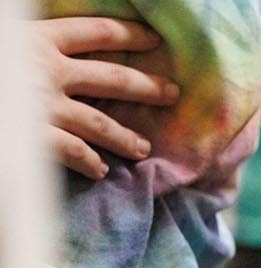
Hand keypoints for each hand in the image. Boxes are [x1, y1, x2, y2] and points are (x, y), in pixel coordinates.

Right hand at [32, 17, 180, 178]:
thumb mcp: (6, 37)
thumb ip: (26, 43)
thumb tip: (51, 44)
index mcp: (37, 39)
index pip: (95, 32)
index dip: (128, 33)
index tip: (154, 38)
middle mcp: (49, 71)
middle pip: (112, 78)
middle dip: (146, 86)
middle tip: (172, 94)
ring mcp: (44, 106)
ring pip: (100, 123)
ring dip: (124, 137)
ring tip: (142, 149)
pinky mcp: (35, 137)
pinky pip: (74, 153)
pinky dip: (90, 163)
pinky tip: (100, 171)